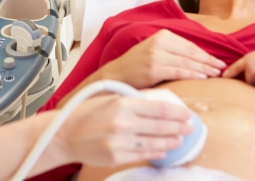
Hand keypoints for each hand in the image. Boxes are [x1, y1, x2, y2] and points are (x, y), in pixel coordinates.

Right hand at [59, 95, 192, 166]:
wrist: (64, 133)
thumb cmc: (85, 113)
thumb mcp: (108, 99)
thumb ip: (131, 100)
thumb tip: (156, 103)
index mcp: (122, 104)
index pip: (158, 108)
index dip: (176, 112)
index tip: (187, 113)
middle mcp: (123, 123)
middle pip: (161, 126)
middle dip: (179, 127)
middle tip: (190, 127)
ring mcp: (120, 141)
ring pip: (155, 142)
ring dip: (171, 141)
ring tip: (180, 139)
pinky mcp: (116, 156)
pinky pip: (143, 154)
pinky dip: (156, 152)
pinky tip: (163, 149)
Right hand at [98, 29, 225, 88]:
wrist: (116, 74)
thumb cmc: (137, 66)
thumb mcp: (154, 50)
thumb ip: (172, 50)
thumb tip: (198, 58)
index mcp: (161, 35)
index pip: (189, 45)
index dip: (206, 54)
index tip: (218, 62)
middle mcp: (159, 43)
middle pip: (191, 53)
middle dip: (208, 61)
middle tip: (222, 69)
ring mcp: (156, 55)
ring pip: (187, 62)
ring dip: (204, 69)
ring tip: (216, 74)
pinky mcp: (154, 68)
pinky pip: (179, 72)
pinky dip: (193, 75)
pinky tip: (202, 78)